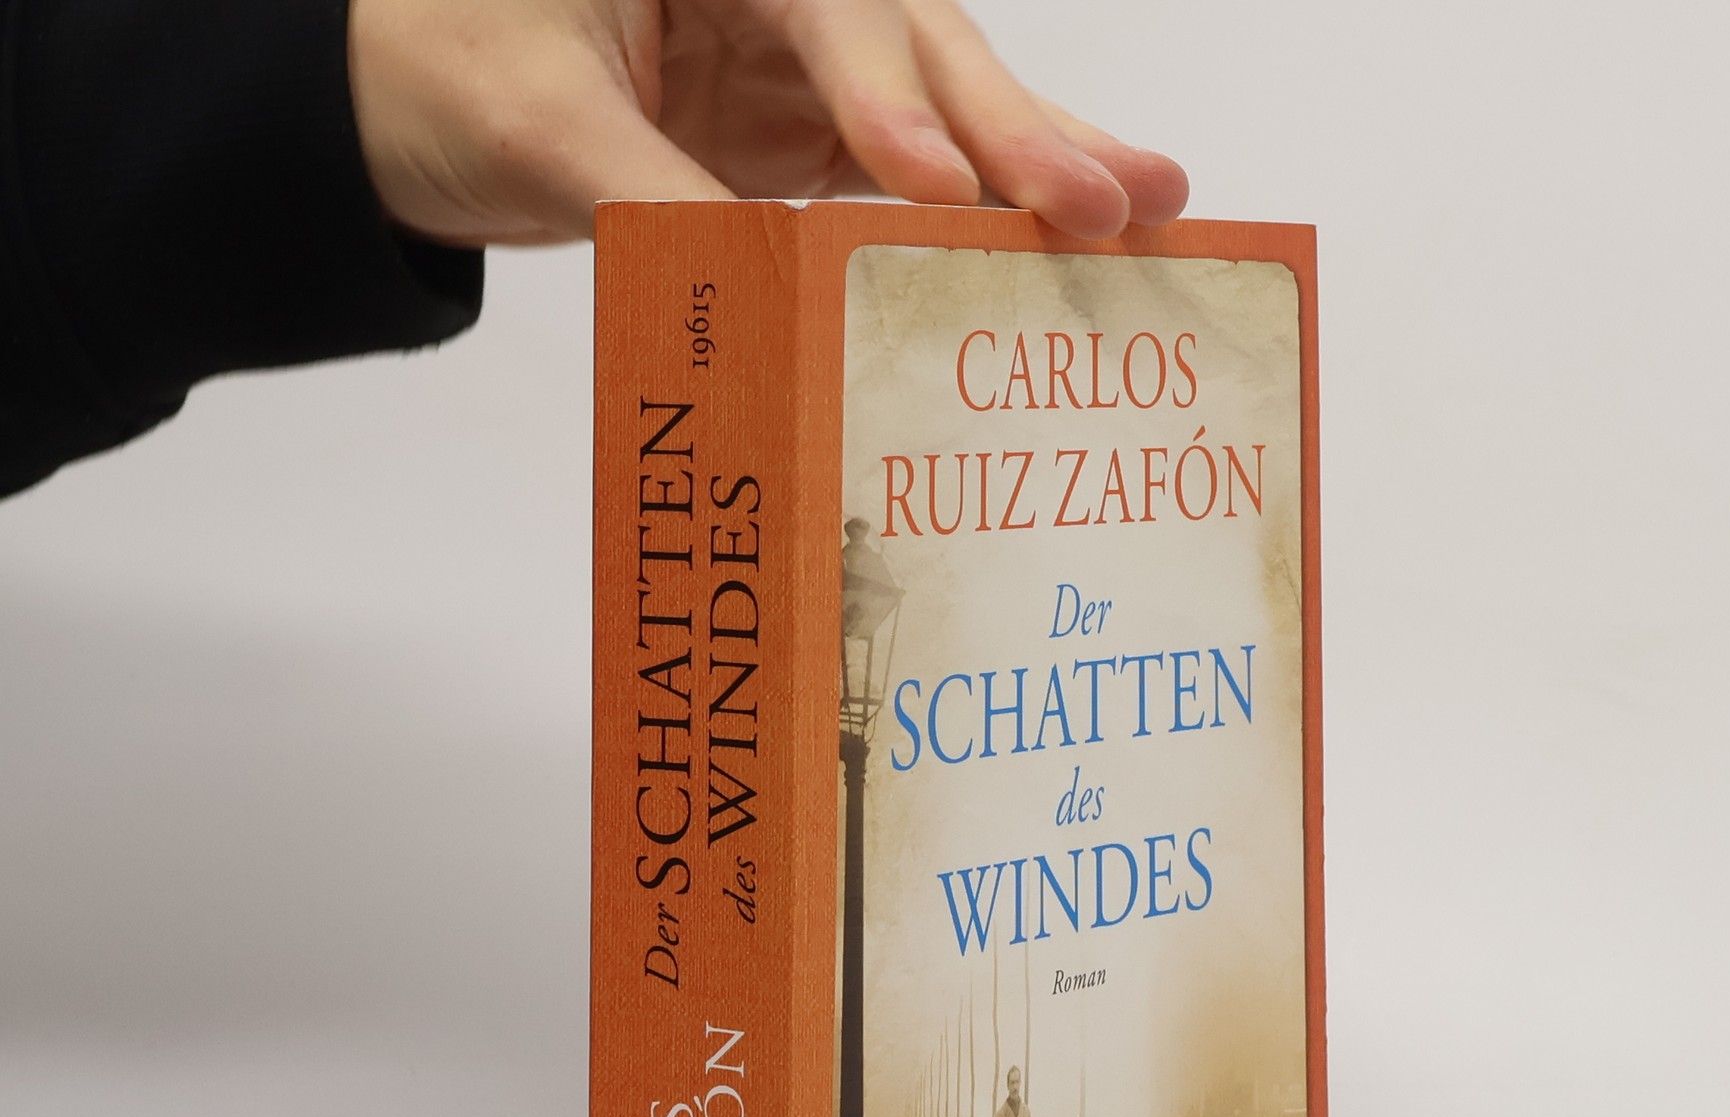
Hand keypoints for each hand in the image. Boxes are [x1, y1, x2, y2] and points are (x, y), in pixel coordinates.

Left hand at [348, 0, 1188, 246]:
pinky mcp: (806, 126)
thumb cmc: (437, 68)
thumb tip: (766, 294)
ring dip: (1040, 157)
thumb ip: (656, 200)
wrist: (395, 101)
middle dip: (1015, 127)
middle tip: (1116, 200)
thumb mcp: (534, 126)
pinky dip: (985, 202)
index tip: (938, 188)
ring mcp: (802, 55)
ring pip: (941, 97)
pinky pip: (910, 162)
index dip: (889, 98)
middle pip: (919, 39)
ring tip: (1152, 203)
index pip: (826, 7)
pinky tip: (1067, 227)